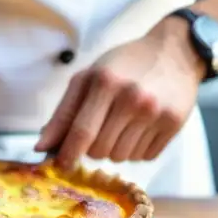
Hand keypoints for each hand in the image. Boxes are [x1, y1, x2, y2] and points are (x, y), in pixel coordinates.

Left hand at [35, 20, 204, 166]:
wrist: (175, 52)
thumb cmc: (124, 64)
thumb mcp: (89, 77)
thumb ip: (63, 112)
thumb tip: (42, 146)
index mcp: (105, 82)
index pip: (81, 131)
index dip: (67, 154)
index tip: (60, 165)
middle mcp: (131, 98)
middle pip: (99, 150)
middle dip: (92, 148)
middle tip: (100, 128)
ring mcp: (155, 113)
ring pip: (121, 157)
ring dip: (115, 149)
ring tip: (122, 124)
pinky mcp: (173, 124)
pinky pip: (144, 157)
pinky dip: (136, 149)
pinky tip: (141, 127)